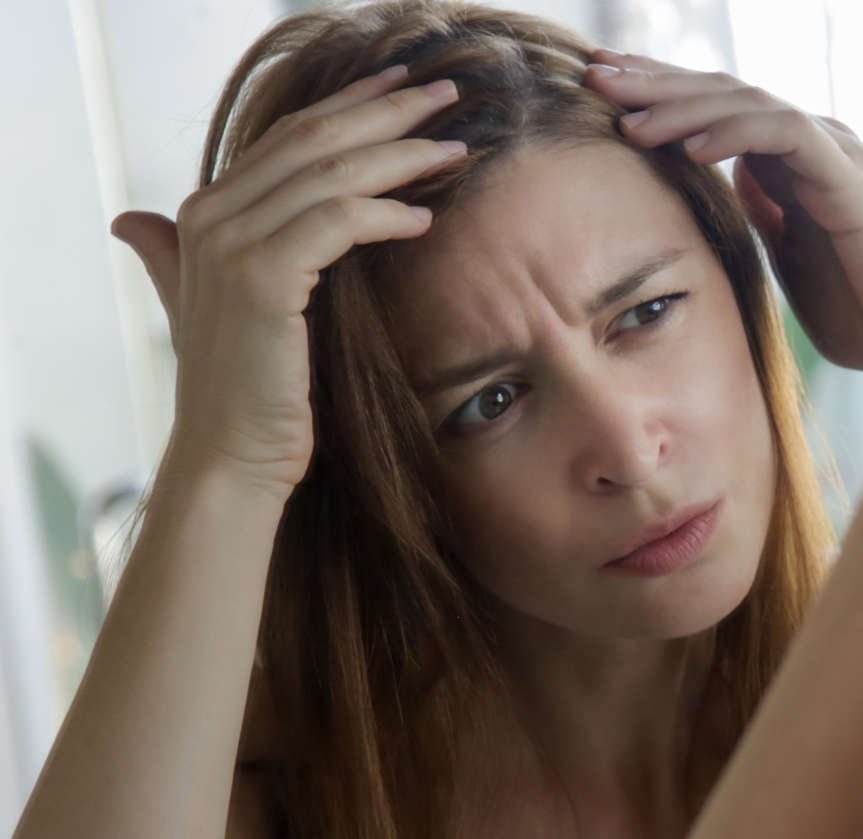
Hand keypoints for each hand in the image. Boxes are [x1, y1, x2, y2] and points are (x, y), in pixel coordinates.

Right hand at [111, 67, 466, 497]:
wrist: (235, 454)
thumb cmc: (251, 387)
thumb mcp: (224, 307)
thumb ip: (181, 256)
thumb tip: (133, 222)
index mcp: (204, 212)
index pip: (290, 136)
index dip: (351, 105)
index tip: (407, 86)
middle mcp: (209, 217)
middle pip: (314, 140)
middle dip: (385, 111)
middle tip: (446, 94)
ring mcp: (231, 244)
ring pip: (332, 174)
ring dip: (401, 155)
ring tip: (455, 150)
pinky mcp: (263, 278)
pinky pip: (338, 221)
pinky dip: (385, 212)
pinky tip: (425, 216)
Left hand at [584, 52, 862, 374]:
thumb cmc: (853, 313)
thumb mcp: (787, 255)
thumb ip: (762, 209)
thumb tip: (731, 173)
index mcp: (798, 158)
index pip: (722, 107)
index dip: (662, 93)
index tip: (603, 90)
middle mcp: (818, 142)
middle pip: (727, 92)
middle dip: (657, 83)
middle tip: (595, 78)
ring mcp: (835, 152)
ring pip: (749, 101)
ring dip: (682, 105)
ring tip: (628, 120)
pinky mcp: (846, 176)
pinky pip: (784, 133)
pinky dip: (733, 133)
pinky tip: (688, 150)